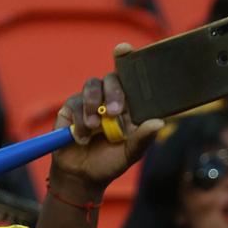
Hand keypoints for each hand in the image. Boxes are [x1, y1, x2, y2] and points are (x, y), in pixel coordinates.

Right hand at [48, 46, 163, 198]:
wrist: (83, 178)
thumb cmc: (109, 162)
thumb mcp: (130, 153)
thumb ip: (143, 138)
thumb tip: (159, 123)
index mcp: (126, 104)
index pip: (127, 76)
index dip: (125, 58)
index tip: (123, 49)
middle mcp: (107, 98)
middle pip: (109, 79)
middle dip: (113, 93)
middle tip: (113, 113)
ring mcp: (87, 101)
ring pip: (90, 87)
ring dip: (93, 106)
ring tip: (94, 129)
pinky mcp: (69, 109)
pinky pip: (73, 105)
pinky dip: (78, 122)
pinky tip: (81, 138)